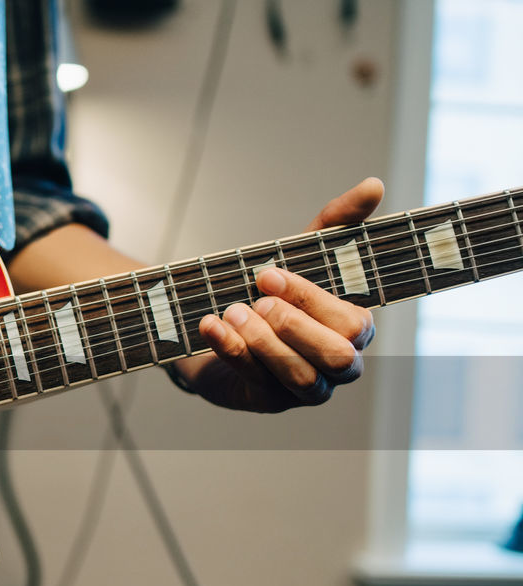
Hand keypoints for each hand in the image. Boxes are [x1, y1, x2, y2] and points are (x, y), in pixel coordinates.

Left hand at [174, 178, 382, 411]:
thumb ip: (337, 222)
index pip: (353, 323)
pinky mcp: (267, 401)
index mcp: (354, 330)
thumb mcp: (302, 253)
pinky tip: (211, 325)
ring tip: (232, 311)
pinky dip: (231, 351)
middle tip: (254, 300)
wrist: (220, 323)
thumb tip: (374, 185)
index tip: (267, 273)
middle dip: (293, 326)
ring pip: (300, 377)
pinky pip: (256, 382)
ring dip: (263, 342)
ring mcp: (305, 389)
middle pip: (337, 357)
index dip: (310, 299)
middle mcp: (338, 365)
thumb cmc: (273, 289)